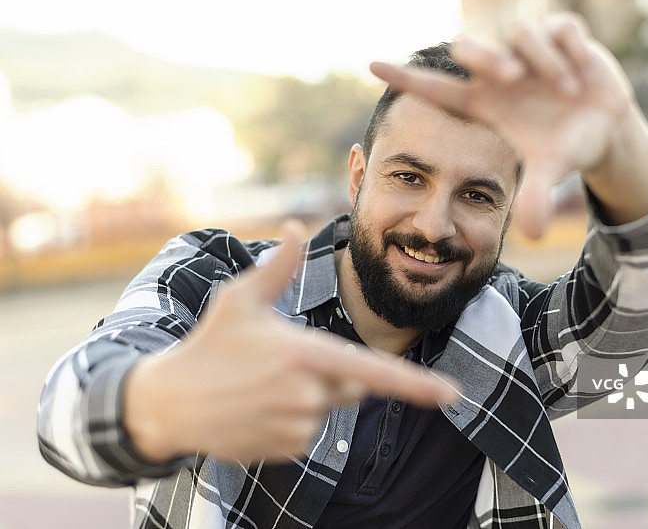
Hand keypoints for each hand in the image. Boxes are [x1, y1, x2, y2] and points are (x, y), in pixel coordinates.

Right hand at [124, 222, 458, 463]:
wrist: (169, 403)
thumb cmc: (209, 344)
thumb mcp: (240, 297)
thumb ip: (279, 265)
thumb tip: (297, 225)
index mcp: (304, 354)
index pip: (372, 372)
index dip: (416, 385)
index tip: (452, 395)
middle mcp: (306, 395)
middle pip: (351, 384)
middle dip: (332, 371)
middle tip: (283, 361)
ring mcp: (296, 426)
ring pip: (329, 408)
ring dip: (311, 396)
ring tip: (264, 385)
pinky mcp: (286, 449)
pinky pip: (310, 431)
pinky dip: (296, 418)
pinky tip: (260, 407)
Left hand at [370, 12, 647, 236]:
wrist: (606, 129)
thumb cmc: (565, 147)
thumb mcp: (551, 171)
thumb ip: (537, 197)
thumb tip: (533, 235)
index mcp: (486, 103)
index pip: (436, 88)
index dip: (405, 78)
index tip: (370, 65)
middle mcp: (501, 74)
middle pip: (470, 49)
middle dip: (488, 57)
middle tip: (515, 78)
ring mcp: (530, 52)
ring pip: (520, 35)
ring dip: (545, 62)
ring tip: (568, 90)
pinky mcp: (563, 35)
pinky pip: (560, 29)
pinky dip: (572, 51)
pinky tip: (582, 74)